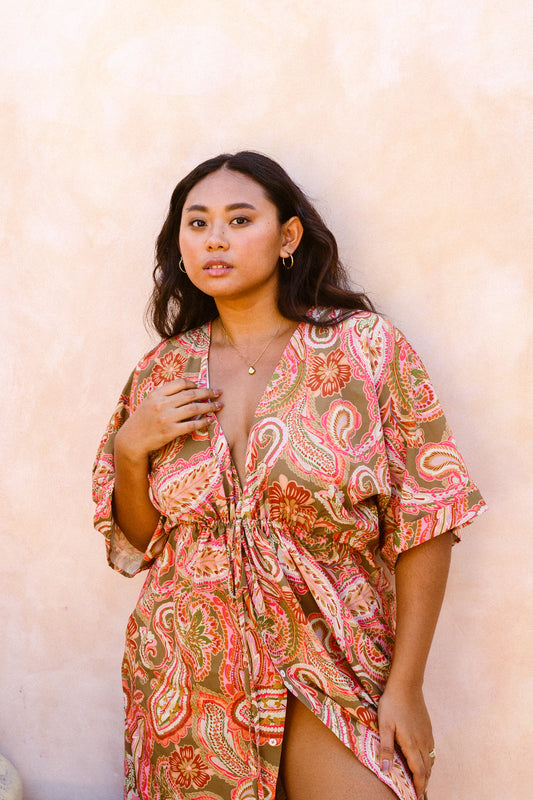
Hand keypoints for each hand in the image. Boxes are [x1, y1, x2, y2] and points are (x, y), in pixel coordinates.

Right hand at [115, 378, 222, 459]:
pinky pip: (192, 424)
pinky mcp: (170, 431)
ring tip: (219, 405)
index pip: (180, 383)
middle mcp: (161, 404)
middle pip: (191, 394)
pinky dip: (203, 421)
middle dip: (208, 392)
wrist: (131, 440)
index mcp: (156, 394)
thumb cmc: (142, 420)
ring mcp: (166, 418)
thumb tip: (186, 389)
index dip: (193, 384)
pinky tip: (210, 420)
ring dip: (210, 406)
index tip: (200, 387)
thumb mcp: (149, 402)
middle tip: (219, 392)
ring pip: (194, 408)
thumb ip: (164, 395)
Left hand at [377, 681, 434, 799]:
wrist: (406, 684)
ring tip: (421, 781)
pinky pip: (431, 750)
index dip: (419, 786)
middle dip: (424, 782)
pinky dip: (428, 761)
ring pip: (430, 759)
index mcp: (411, 744)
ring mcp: (427, 734)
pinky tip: (423, 760)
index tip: (417, 797)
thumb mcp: (384, 725)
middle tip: (419, 793)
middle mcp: (423, 742)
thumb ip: (385, 748)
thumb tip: (385, 770)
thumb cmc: (392, 704)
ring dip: (427, 772)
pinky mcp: (428, 728)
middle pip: (427, 768)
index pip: (419, 771)